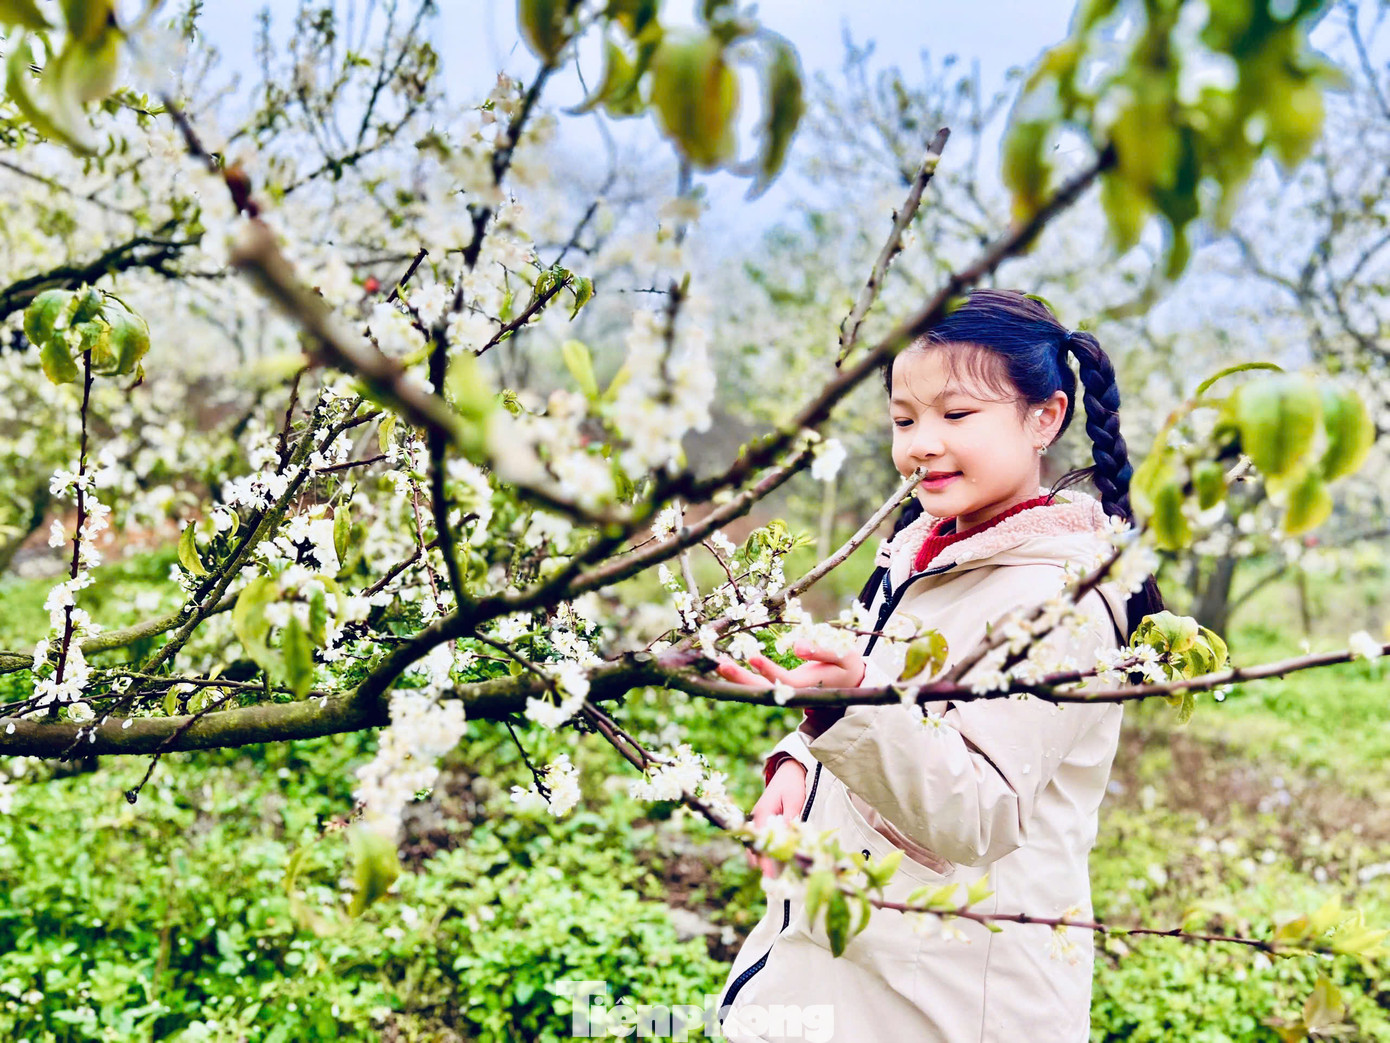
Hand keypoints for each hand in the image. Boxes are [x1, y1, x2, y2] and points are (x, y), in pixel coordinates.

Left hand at [715, 642, 866, 738]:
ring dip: (736, 678)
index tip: (752, 658)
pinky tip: (724, 665)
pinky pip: (757, 684)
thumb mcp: (843, 655)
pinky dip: (740, 676)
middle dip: (741, 679)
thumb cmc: (847, 665)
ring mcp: (784, 693)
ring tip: (717, 664)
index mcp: (809, 687)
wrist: (849, 684)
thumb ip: (823, 649)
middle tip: (720, 665)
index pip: (785, 682)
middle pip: (764, 690)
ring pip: (757, 689)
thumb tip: (797, 645)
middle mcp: (793, 693)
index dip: (769, 671)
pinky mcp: (779, 688)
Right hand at [745, 758, 805, 876]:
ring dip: (765, 859)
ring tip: (778, 876)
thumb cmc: (793, 784)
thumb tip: (789, 836)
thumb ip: (791, 818)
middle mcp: (756, 819)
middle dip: (763, 865)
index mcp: (762, 814)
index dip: (765, 861)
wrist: (790, 770)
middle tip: (775, 882)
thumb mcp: (795, 799)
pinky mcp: (764, 823)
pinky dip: (767, 851)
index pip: (760, 842)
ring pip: (756, 846)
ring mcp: (758, 821)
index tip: (770, 877)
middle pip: (754, 848)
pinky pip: (762, 841)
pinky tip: (778, 862)